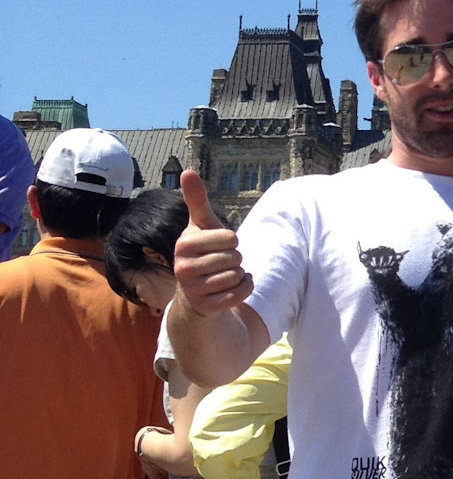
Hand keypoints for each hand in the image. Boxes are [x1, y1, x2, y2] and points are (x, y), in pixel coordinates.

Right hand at [174, 172, 253, 316]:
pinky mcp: (206, 307)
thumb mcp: (202, 225)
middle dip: (236, 259)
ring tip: (222, 275)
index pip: (230, 238)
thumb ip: (197, 200)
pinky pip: (240, 293)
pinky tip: (232, 287)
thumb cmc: (204, 251)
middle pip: (235, 258)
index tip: (219, 245)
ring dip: (238, 274)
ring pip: (237, 276)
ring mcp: (192, 290)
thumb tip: (187, 170)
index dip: (232, 241)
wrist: (196, 290)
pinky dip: (244, 288)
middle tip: (221, 262)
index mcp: (183, 244)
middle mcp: (182, 268)